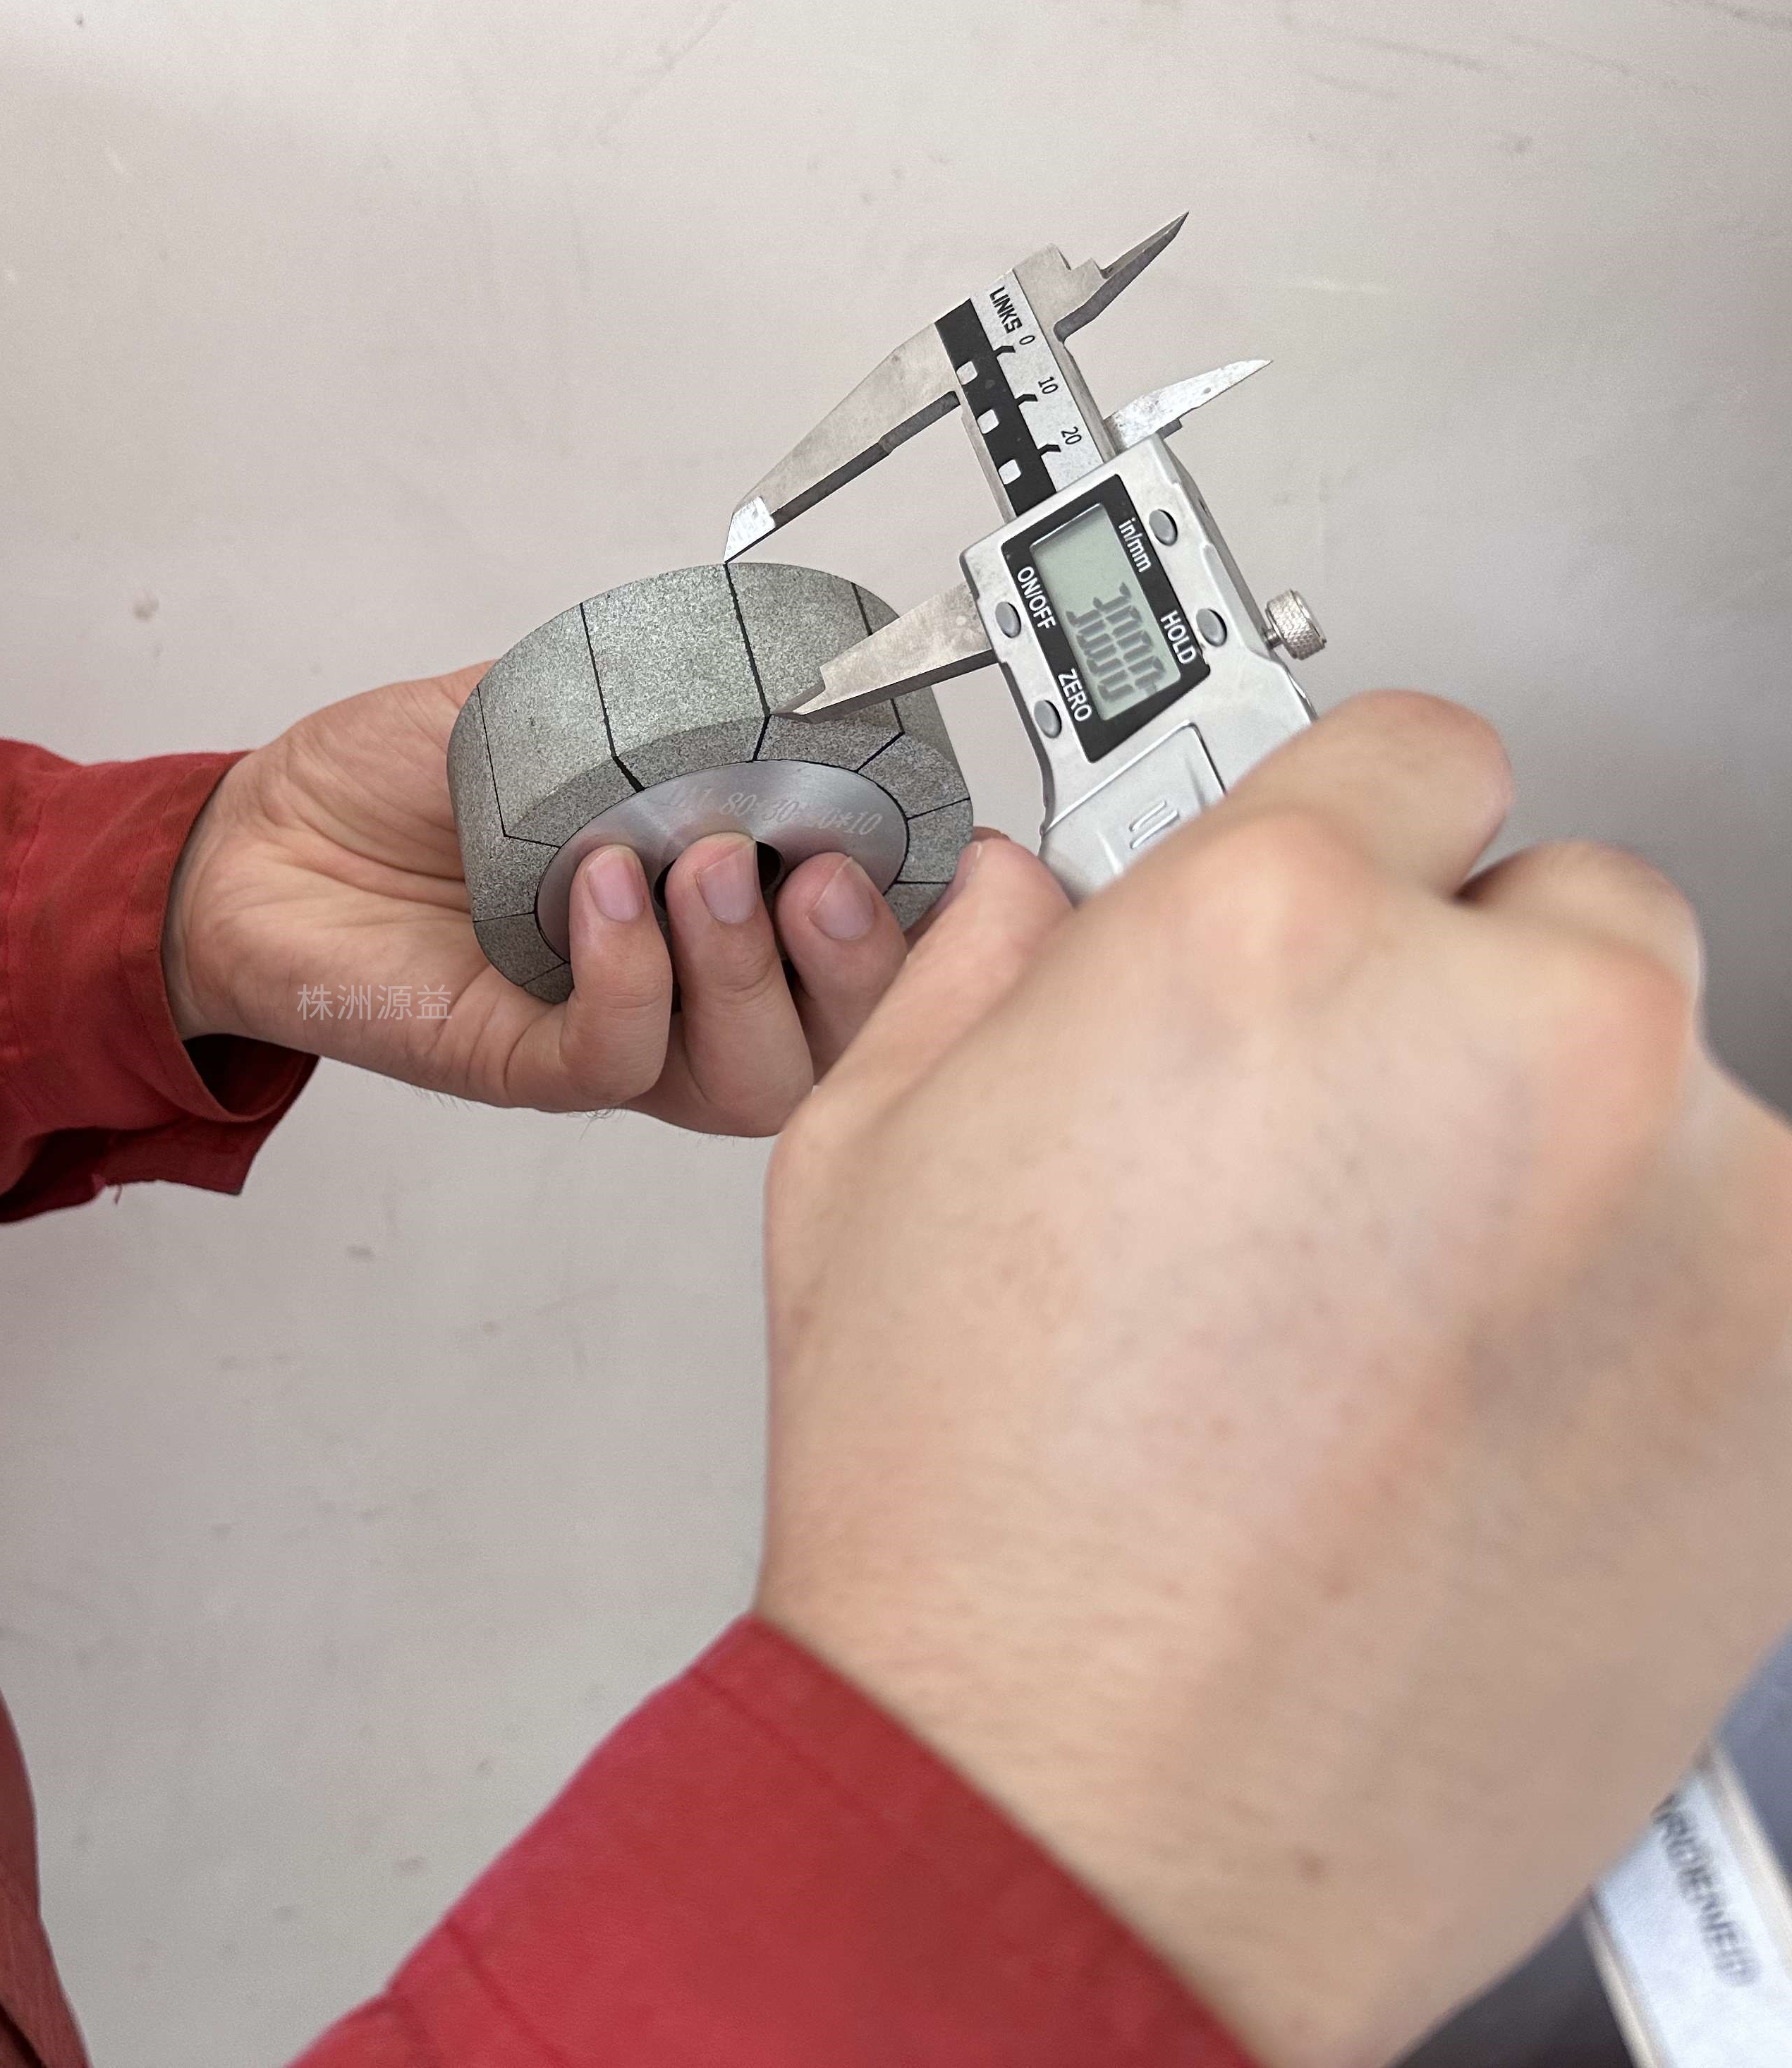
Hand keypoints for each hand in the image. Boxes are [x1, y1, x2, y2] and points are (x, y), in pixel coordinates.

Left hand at [163, 665, 913, 1132]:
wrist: (261, 839)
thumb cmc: (402, 783)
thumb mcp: (553, 706)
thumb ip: (661, 695)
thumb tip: (774, 660)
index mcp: (718, 906)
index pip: (867, 947)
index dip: (928, 915)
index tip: (954, 848)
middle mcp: (684, 988)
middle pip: (833, 1040)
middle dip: (862, 963)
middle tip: (821, 870)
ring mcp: (606, 1033)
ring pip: (744, 1071)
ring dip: (747, 970)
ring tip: (706, 865)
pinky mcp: (515, 1061)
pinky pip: (613, 1059)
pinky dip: (631, 975)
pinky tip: (604, 888)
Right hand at [754, 691, 1791, 2066]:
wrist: (1069, 1820)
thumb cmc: (966, 1529)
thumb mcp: (867, 1174)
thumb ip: (979, 979)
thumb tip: (1040, 909)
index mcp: (1274, 938)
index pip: (1412, 752)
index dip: (1351, 845)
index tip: (1350, 922)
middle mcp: (1515, 1037)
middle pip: (1571, 913)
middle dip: (1466, 1009)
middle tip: (1349, 1173)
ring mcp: (1697, 1220)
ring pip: (1678, 1106)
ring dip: (1569, 1177)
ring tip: (1401, 1346)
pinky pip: (1744, 1284)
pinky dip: (1646, 1331)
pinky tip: (1484, 1439)